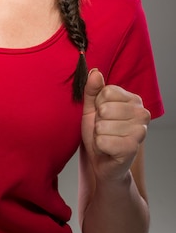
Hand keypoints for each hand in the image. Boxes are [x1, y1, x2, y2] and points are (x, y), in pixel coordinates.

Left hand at [81, 69, 150, 183]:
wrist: (102, 161)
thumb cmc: (99, 132)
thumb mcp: (91, 108)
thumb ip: (92, 90)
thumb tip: (95, 72)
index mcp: (133, 99)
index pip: (107, 91)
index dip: (97, 104)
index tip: (101, 114)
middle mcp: (142, 113)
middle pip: (105, 108)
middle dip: (97, 121)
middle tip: (104, 130)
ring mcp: (140, 131)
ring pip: (102, 126)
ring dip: (98, 135)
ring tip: (106, 139)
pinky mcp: (132, 148)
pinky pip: (103, 141)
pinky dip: (100, 146)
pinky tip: (108, 149)